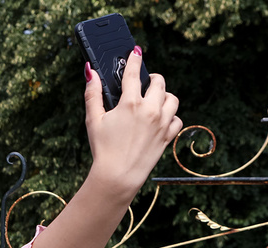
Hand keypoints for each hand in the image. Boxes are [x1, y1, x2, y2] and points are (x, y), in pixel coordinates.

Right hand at [84, 47, 182, 196]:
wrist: (118, 176)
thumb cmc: (103, 149)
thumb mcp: (93, 120)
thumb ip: (92, 94)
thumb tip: (90, 72)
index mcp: (130, 103)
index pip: (133, 73)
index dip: (134, 59)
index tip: (136, 51)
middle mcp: (150, 110)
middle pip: (159, 82)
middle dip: (152, 78)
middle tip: (145, 81)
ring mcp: (162, 123)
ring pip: (172, 99)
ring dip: (164, 96)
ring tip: (154, 100)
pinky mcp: (167, 137)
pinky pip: (177, 119)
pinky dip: (170, 117)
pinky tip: (160, 120)